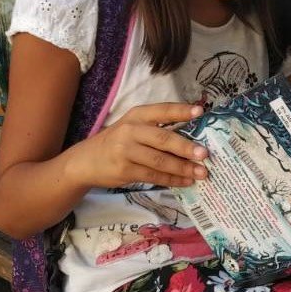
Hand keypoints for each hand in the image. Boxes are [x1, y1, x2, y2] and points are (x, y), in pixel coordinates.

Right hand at [68, 103, 209, 189]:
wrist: (85, 161)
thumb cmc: (117, 142)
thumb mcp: (132, 128)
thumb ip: (157, 129)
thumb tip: (193, 139)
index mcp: (136, 115)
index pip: (162, 110)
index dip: (181, 111)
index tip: (200, 111)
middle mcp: (130, 130)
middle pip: (163, 138)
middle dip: (186, 147)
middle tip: (205, 154)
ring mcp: (126, 151)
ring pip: (160, 161)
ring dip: (183, 168)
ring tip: (202, 172)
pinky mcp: (125, 171)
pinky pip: (154, 176)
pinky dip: (172, 179)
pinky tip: (186, 181)